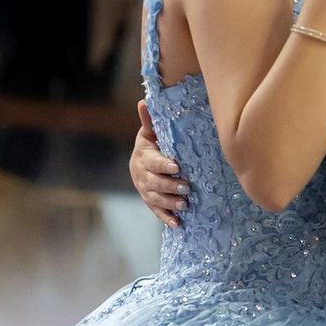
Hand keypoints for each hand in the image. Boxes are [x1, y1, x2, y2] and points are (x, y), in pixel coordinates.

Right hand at [130, 100, 188, 226]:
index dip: (163, 165)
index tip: (176, 166)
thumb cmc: (151, 144)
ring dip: (169, 203)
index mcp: (143, 157)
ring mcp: (145, 190)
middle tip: (186, 188)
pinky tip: (177, 224)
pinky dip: (166, 219)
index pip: (153, 162)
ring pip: (155, 199)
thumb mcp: (149, 132)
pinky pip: (156, 212)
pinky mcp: (150, 202)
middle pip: (154, 183)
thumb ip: (149, 121)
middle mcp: (141, 175)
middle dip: (169, 186)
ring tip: (184, 205)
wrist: (139, 163)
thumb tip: (144, 101)